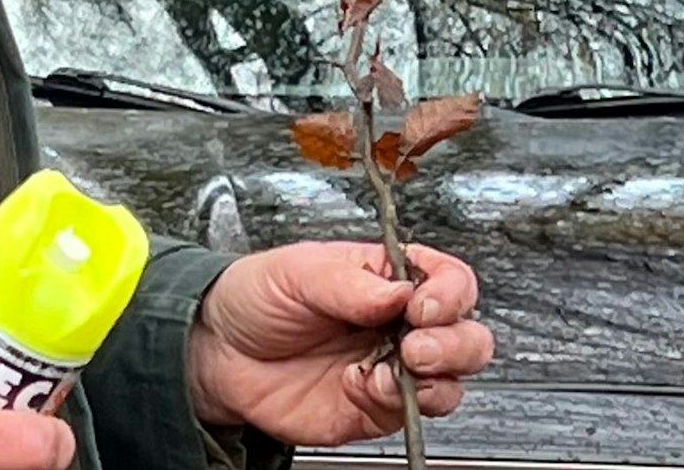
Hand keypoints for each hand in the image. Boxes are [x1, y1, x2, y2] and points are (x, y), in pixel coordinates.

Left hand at [185, 242, 493, 446]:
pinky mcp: (373, 407)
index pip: (447, 279)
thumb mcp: (296, 271)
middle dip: (455, 342)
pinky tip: (365, 386)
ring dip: (436, 377)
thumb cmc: (254, 297)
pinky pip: (410, 413)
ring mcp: (389, 367)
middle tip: (415, 345)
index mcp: (385, 277)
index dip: (448, 293)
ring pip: (451, 379)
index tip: (422, 305)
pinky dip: (398, 403)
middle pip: (466, 333)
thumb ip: (349, 283)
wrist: (217, 351)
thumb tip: (400, 290)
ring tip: (395, 368)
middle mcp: (397, 323)